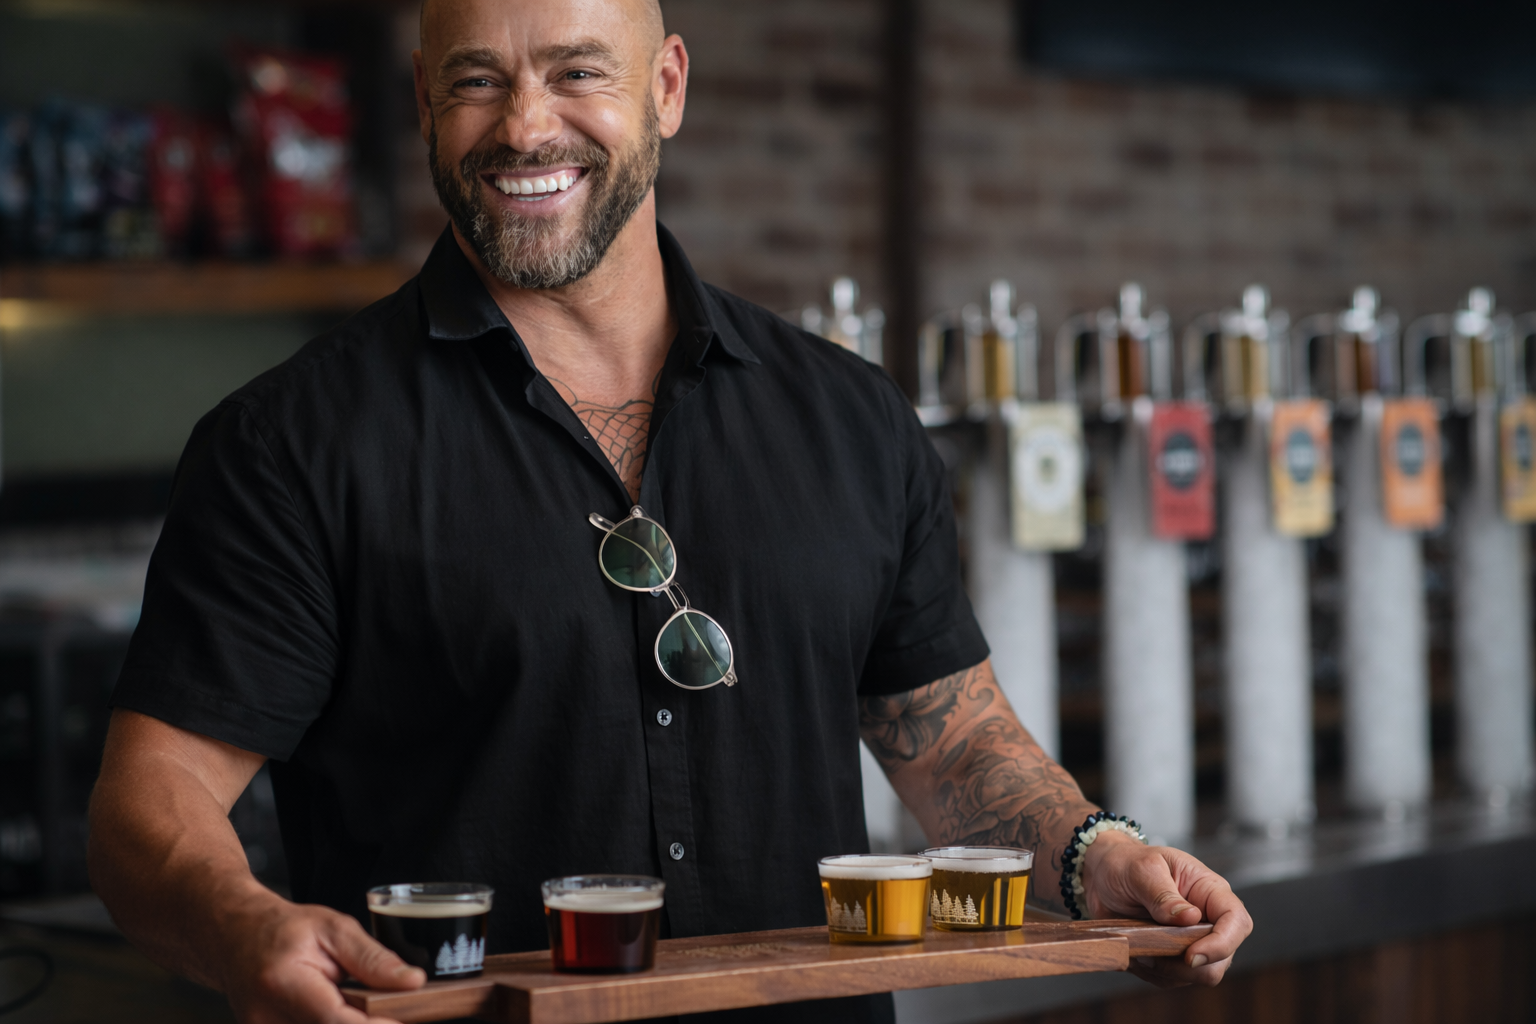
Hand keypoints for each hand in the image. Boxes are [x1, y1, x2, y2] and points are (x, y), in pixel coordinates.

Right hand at [220, 894, 424, 1023]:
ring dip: (349, 1023)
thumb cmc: (281, 930)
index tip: (401, 1020)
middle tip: (390, 1012)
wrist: (233, 939)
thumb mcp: (333, 928)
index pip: (335, 1021)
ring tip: (362, 1008)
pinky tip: (342, 1013)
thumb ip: (372, 958)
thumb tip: (411, 982)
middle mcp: (267, 1020)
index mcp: (283, 984)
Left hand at [1079, 831, 1252, 987]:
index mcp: (1209, 891)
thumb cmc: (1126, 863)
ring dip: (1165, 969)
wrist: (1102, 875)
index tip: (1191, 955)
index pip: (1237, 922)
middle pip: (1222, 959)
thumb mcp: (1142, 870)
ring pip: (1197, 975)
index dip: (1222, 944)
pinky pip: (1172, 980)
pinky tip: (1135, 952)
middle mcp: (1207, 919)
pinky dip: (1152, 972)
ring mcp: (1192, 941)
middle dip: (1189, 966)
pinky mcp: (1174, 958)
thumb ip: (1163, 894)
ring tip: (1138, 945)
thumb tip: (1189, 917)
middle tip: (1152, 952)